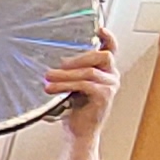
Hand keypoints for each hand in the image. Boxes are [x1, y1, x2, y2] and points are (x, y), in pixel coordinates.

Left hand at [47, 28, 119, 159]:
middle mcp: (111, 76)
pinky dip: (66, 85)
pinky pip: (85, 84)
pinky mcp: (104, 96)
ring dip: (65, 74)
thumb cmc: (74, 108)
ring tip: (48, 77)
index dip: (108, 36)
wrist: (78, 132)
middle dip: (77, 57)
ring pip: (89, 71)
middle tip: (56, 64)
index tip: (100, 28)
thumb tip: (50, 60)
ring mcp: (110, 86)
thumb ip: (70, 71)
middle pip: (101, 55)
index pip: (111, 48)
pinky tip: (52, 88)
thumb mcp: (71, 85)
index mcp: (105, 70)